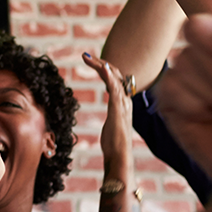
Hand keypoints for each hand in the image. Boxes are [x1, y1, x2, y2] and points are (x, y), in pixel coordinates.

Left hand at [83, 53, 134, 180]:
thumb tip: (112, 117)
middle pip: (116, 75)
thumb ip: (114, 116)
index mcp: (124, 102)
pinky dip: (109, 75)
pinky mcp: (118, 108)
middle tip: (85, 56)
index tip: (92, 61)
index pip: (116, 80)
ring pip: (114, 78)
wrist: (119, 156)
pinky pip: (114, 87)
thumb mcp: (112, 124)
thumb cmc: (114, 144)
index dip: (106, 69)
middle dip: (101, 63)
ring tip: (87, 57)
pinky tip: (102, 67)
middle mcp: (125, 100)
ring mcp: (123, 104)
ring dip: (101, 65)